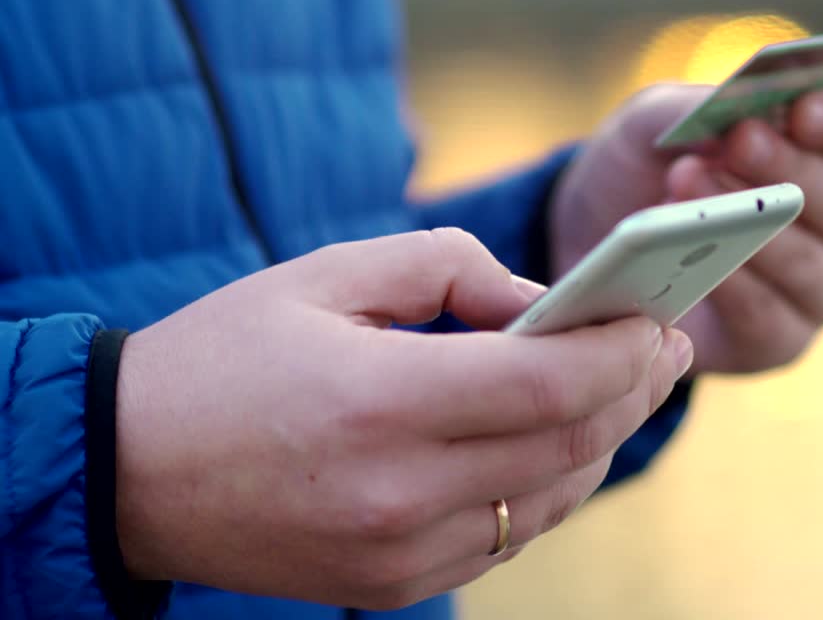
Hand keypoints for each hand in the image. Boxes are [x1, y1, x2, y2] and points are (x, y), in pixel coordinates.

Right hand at [116, 230, 691, 609]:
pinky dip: (550, 483)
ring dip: (602, 439)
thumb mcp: (328, 275)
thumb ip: (450, 268)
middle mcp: (398, 493)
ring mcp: (398, 552)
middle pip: (570, 444)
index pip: (552, 386)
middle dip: (633, 389)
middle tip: (665, 346)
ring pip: (553, 498)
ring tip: (626, 385)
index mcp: (380, 402)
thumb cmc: (226, 356)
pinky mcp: (391, 583)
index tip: (658, 318)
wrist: (128, 471)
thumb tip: (540, 303)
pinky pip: (508, 535)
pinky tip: (559, 439)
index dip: (623, 352)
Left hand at [550, 84, 822, 373]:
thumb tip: (736, 109)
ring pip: (813, 265)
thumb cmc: (650, 167)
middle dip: (791, 169)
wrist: (602, 242)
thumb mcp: (656, 119)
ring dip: (756, 229)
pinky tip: (702, 265)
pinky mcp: (781, 340)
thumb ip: (696, 105)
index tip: (803, 107)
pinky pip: (771, 318)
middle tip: (739, 140)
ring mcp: (820, 287)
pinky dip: (736, 290)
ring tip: (692, 189)